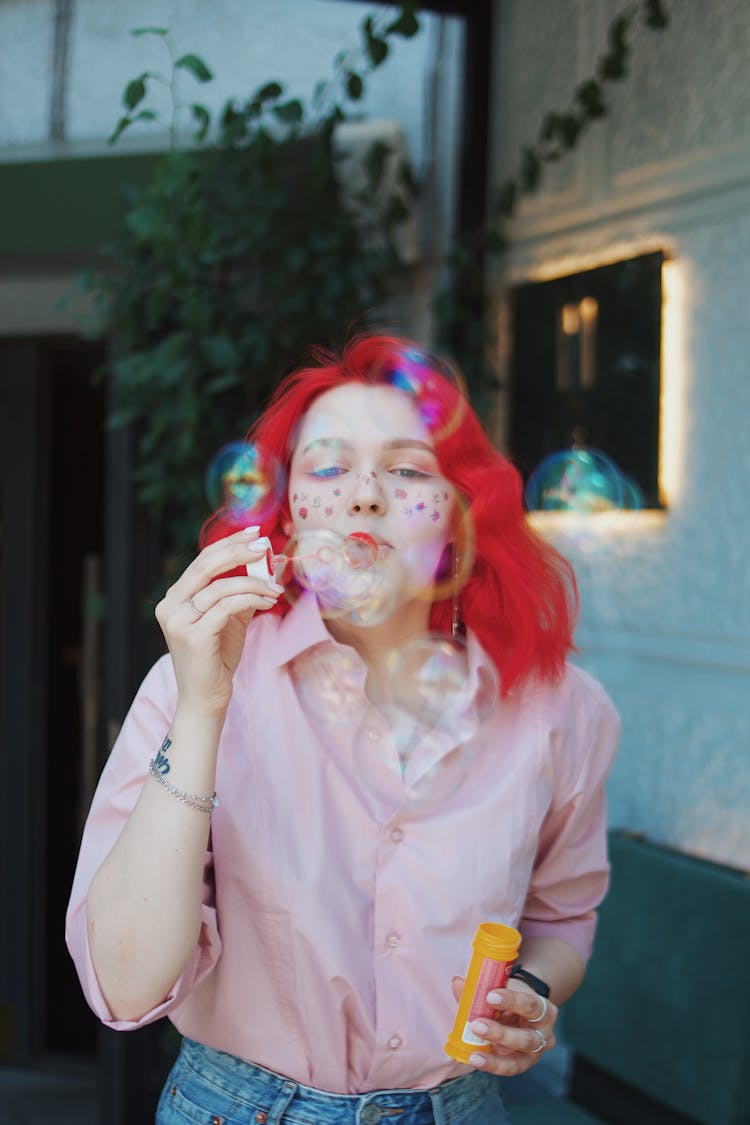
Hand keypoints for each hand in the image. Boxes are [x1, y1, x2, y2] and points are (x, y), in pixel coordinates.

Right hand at [155, 526, 284, 717]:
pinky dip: (252, 600)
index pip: (201, 561)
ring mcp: (178, 622)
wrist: (205, 699)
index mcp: (174, 599)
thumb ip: (239, 592)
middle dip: (239, 552)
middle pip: (206, 565)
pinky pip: (228, 607)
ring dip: (255, 583)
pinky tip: (268, 603)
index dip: (228, 544)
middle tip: (265, 546)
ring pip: (221, 587)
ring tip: (275, 590)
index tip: (254, 533)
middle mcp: (169, 607)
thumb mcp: (229, 619)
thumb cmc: (217, 658)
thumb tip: (265, 565)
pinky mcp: (194, 637)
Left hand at [450, 976, 557, 1076]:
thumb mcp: (504, 990)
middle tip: (476, 1024)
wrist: (523, 1012)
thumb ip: (481, 988)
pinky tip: (475, 1059)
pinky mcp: (522, 1065)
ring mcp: (534, 1054)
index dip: (511, 1001)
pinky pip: (507, 1069)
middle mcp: (544, 1035)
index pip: (530, 1006)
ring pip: (517, 1061)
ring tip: (474, 1053)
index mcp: (544, 1011)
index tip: (490, 995)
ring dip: (493, 1058)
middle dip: (500, 1033)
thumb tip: (458, 982)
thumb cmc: (513, 999)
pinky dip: (490, 1064)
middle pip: (525, 1038)